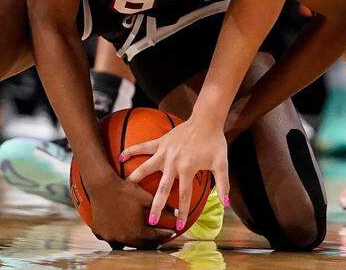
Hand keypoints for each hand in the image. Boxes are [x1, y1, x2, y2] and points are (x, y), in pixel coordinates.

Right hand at [85, 172, 174, 247]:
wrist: (102, 185)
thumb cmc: (126, 190)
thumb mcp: (146, 198)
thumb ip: (163, 208)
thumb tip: (178, 213)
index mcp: (137, 231)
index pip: (155, 237)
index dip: (164, 234)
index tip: (171, 233)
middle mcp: (123, 238)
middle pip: (140, 244)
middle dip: (150, 241)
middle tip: (157, 238)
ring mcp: (110, 236)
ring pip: (124, 244)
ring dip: (132, 241)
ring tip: (138, 236)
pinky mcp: (99, 232)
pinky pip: (110, 238)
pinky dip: (115, 236)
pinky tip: (120, 230)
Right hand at [121, 116, 229, 230]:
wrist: (206, 119)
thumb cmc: (215, 142)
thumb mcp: (222, 164)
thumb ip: (223, 184)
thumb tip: (225, 203)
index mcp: (187, 169)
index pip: (184, 195)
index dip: (182, 211)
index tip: (178, 226)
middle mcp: (173, 162)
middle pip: (162, 188)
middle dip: (156, 205)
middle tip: (150, 221)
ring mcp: (165, 152)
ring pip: (146, 167)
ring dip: (136, 178)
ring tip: (125, 189)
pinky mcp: (160, 142)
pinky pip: (143, 146)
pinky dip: (132, 151)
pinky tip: (120, 157)